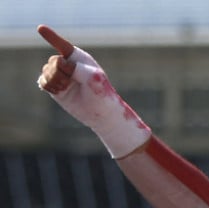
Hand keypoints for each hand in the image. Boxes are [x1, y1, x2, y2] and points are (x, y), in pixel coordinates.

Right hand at [37, 25, 150, 157]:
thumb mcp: (94, 79)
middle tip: (75, 81)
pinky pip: (43, 82)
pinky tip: (61, 91)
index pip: (63, 46)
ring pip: (46, 71)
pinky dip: (51, 86)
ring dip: (57, 81)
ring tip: (69, 87)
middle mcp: (67, 63)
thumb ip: (79, 69)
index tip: (40, 28)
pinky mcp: (53, 86)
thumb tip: (61, 63)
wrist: (101, 113)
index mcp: (79, 58)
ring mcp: (59, 74)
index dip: (51, 37)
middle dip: (62, 72)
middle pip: (53, 61)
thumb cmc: (102, 93)